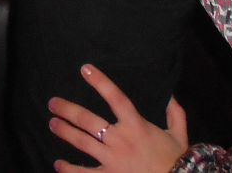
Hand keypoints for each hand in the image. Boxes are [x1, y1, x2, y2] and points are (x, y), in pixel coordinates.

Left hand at [48, 65, 188, 172]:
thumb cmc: (175, 159)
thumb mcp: (179, 133)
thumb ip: (175, 114)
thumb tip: (172, 96)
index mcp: (136, 124)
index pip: (115, 97)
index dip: (100, 81)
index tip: (85, 69)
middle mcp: (120, 139)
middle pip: (88, 121)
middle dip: (68, 111)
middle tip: (53, 104)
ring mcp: (111, 160)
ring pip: (82, 143)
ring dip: (64, 132)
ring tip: (52, 124)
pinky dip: (69, 169)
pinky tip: (58, 164)